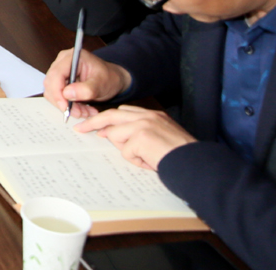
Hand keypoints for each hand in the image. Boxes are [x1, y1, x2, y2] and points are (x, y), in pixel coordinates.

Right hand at [43, 47, 131, 118]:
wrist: (113, 79)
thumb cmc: (109, 78)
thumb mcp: (102, 84)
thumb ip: (86, 89)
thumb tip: (66, 93)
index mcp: (72, 57)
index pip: (56, 74)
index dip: (57, 92)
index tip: (65, 107)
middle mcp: (62, 62)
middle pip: (51, 84)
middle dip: (63, 102)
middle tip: (79, 113)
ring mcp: (60, 71)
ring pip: (53, 92)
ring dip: (67, 106)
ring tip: (84, 112)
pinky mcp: (61, 81)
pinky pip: (58, 96)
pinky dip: (69, 106)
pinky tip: (82, 109)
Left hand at [74, 106, 195, 170]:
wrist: (195, 163)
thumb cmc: (180, 155)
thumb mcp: (159, 138)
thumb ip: (139, 133)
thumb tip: (113, 136)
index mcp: (153, 115)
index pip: (123, 112)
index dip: (108, 119)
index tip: (96, 124)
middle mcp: (147, 116)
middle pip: (111, 116)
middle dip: (94, 123)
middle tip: (80, 129)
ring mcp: (143, 125)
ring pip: (116, 136)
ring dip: (128, 151)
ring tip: (148, 158)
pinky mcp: (140, 137)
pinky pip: (126, 152)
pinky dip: (137, 161)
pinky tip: (151, 161)